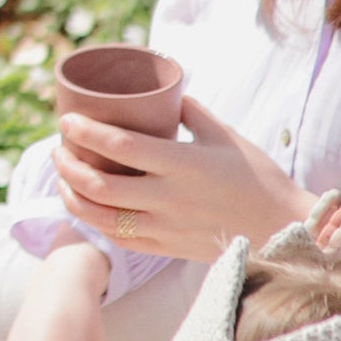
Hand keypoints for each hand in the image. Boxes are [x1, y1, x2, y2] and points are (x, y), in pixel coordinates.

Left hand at [55, 98, 317, 263]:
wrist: (281, 227)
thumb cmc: (255, 176)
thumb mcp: (225, 136)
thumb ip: (190, 112)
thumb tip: (162, 92)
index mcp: (184, 164)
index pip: (121, 145)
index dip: (86, 132)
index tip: (65, 121)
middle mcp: (169, 197)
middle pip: (100, 184)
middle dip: (68, 165)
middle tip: (60, 149)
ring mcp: (164, 227)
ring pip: (100, 216)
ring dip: (72, 196)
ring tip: (63, 177)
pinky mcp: (164, 247)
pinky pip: (117, 237)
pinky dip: (93, 220)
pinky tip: (83, 205)